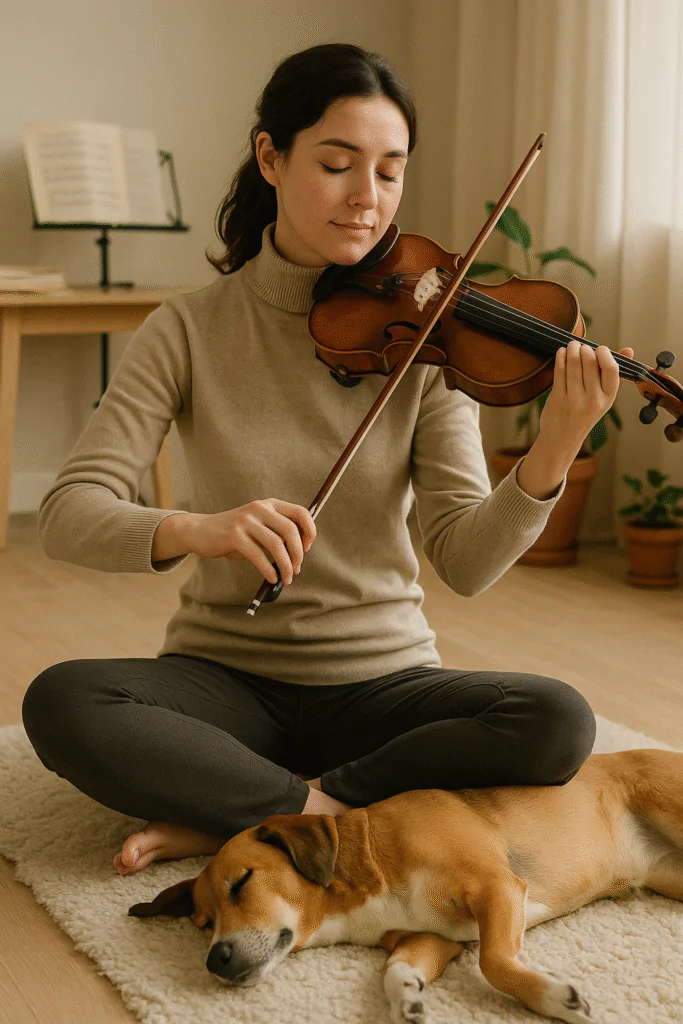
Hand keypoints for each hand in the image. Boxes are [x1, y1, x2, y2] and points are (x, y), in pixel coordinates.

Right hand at [189, 499, 316, 585]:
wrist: (201, 530)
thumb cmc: (235, 534)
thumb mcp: (258, 527)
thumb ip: (277, 534)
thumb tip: (298, 558)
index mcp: (269, 504)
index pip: (300, 512)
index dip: (309, 531)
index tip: (307, 548)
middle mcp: (259, 508)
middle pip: (290, 530)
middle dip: (298, 553)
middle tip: (297, 569)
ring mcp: (246, 521)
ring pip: (276, 544)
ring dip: (286, 565)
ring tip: (286, 578)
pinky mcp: (234, 535)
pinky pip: (258, 555)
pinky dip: (269, 570)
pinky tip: (272, 578)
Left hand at [539, 338, 633, 451]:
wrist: (562, 438)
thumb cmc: (584, 413)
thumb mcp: (603, 398)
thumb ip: (613, 373)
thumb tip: (629, 350)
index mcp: (608, 397)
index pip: (611, 368)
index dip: (604, 353)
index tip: (599, 349)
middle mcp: (593, 400)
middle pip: (590, 361)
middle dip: (584, 348)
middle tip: (580, 346)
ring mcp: (574, 399)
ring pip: (573, 363)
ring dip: (571, 349)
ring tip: (571, 346)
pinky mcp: (557, 398)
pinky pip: (559, 370)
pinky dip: (560, 357)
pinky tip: (562, 353)